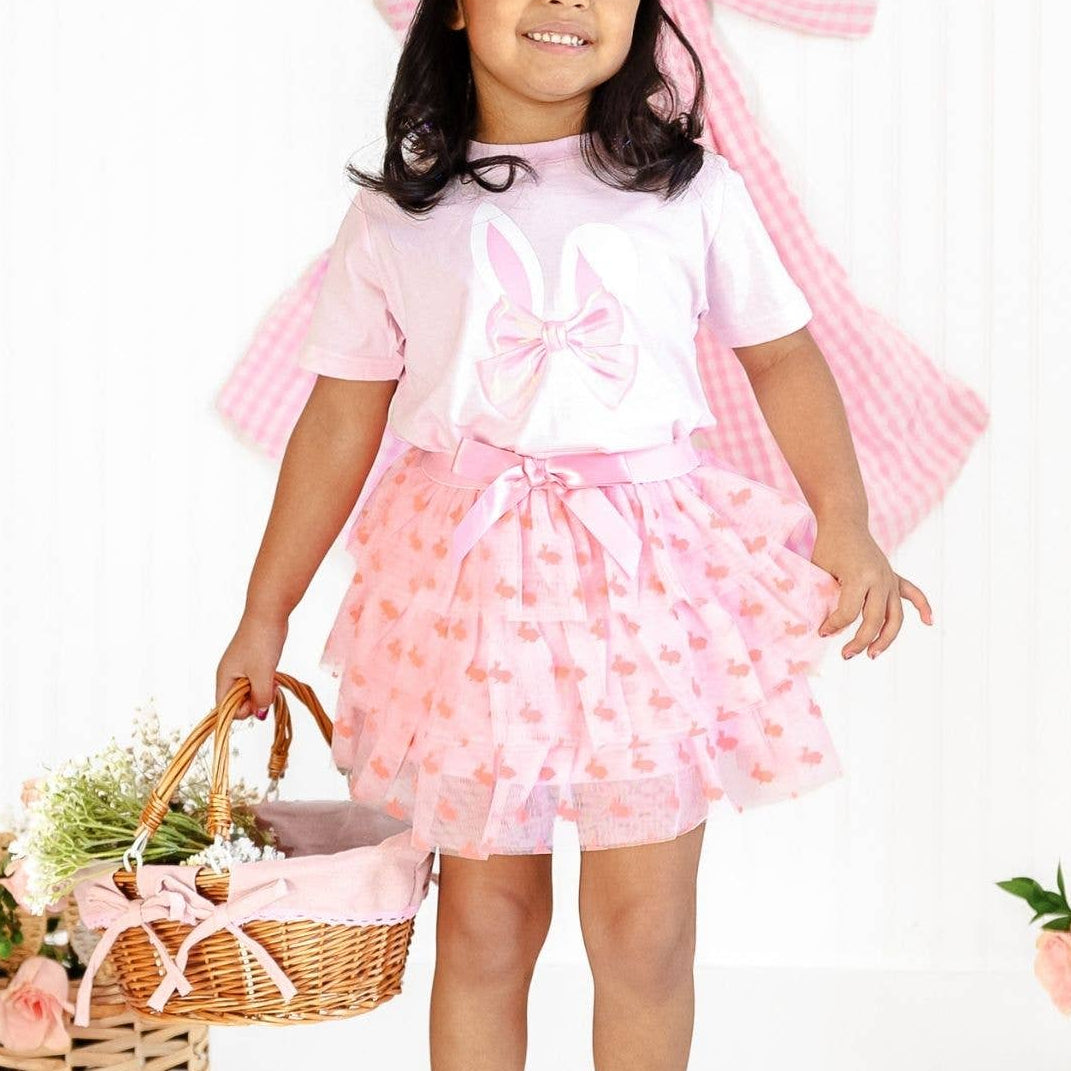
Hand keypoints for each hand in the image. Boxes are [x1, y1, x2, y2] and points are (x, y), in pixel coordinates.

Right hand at [215, 611, 288, 719]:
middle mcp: (230, 675)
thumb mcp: (262, 674)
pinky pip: (258, 681)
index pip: (225, 708)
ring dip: (264, 691)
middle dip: (255, 700)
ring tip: (273, 680)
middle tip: (270, 688)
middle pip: (238, 702)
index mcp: (224, 678)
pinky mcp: (253, 663)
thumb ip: (260, 697)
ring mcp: (241, 668)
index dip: (242, 711)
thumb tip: (260, 714)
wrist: (269, 613)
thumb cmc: (261, 641)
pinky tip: (275, 675)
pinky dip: (267, 682)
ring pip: (250, 692)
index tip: (259, 699)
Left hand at [811, 518, 932, 658]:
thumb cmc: (828, 545)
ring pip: (895, 616)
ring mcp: (889, 578)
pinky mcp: (893, 576)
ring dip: (886, 638)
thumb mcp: (819, 569)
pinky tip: (929, 622)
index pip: (849, 613)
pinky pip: (912, 593)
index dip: (834, 626)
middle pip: (874, 619)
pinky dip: (923, 607)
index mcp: (858, 576)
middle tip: (846, 655)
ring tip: (873, 654)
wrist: (845, 521)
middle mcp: (879, 579)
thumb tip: (829, 627)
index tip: (822, 632)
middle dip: (860, 641)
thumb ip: (824, 596)